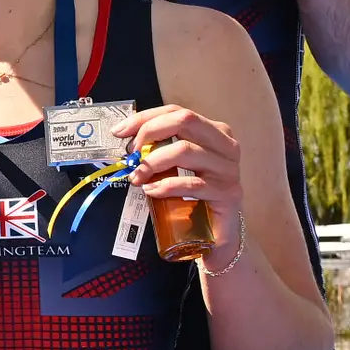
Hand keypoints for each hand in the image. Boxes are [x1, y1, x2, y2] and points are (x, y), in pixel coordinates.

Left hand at [125, 106, 244, 267]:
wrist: (218, 236)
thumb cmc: (195, 199)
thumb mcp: (177, 168)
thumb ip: (161, 151)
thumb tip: (127, 142)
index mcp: (215, 132)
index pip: (177, 112)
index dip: (145, 118)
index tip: (120, 132)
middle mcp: (226, 146)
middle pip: (184, 121)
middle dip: (149, 132)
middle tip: (131, 154)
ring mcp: (229, 169)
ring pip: (184, 150)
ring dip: (152, 162)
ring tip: (138, 177)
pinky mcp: (228, 193)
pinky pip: (192, 183)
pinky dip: (166, 185)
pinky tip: (152, 191)